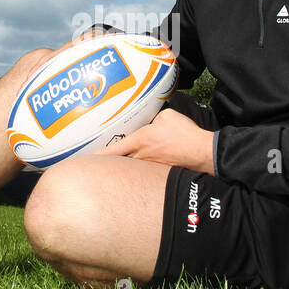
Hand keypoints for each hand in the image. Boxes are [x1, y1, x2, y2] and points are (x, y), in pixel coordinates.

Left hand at [97, 107, 214, 174]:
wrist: (202, 152)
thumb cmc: (185, 133)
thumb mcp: (167, 117)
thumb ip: (153, 118)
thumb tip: (151, 122)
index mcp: (141, 141)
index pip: (113, 149)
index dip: (98, 155)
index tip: (86, 159)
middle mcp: (142, 156)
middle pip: (119, 163)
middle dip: (107, 165)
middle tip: (95, 167)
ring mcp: (151, 166)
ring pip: (131, 169)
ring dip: (123, 169)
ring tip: (113, 171)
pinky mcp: (160, 172)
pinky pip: (145, 171)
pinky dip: (139, 172)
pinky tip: (139, 171)